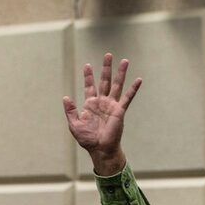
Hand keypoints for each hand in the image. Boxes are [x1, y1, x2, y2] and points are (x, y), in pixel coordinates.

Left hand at [63, 53, 141, 175]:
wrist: (100, 149)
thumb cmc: (87, 139)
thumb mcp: (74, 124)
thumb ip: (70, 111)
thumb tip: (66, 97)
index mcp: (90, 104)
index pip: (90, 86)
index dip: (88, 76)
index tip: (87, 65)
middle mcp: (102, 102)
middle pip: (105, 81)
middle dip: (106, 68)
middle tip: (108, 55)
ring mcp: (111, 106)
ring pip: (117, 85)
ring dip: (120, 73)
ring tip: (124, 61)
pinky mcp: (119, 111)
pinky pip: (127, 98)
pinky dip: (133, 89)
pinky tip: (139, 79)